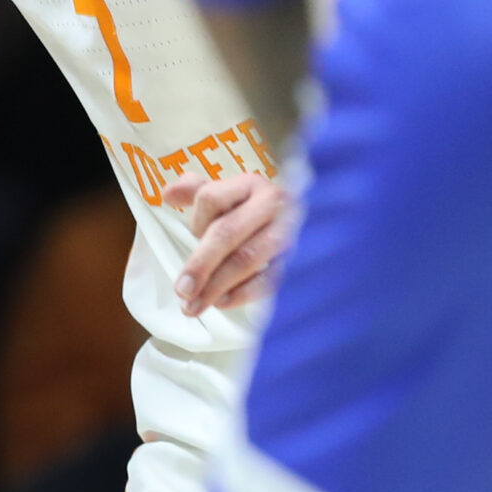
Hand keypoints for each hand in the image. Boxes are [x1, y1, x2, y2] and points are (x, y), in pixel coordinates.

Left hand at [165, 172, 290, 316]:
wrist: (324, 220)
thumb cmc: (262, 212)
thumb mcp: (233, 195)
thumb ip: (199, 191)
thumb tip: (167, 194)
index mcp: (251, 184)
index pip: (211, 198)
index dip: (196, 220)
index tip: (191, 235)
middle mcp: (272, 203)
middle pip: (227, 232)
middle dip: (199, 264)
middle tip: (181, 290)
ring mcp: (290, 231)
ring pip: (247, 258)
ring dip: (216, 285)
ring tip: (194, 306)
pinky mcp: (303, 258)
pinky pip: (271, 278)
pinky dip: (244, 293)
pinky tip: (223, 303)